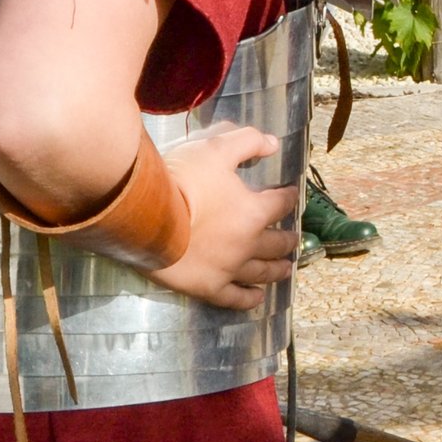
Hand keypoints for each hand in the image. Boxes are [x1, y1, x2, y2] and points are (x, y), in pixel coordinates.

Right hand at [144, 126, 300, 308]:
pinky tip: (258, 298)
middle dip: (288, 239)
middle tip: (294, 240)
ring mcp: (230, 269)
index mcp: (254, 211)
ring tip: (287, 269)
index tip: (291, 196)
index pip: (280, 203)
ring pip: (261, 272)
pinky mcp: (209, 287)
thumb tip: (273, 144)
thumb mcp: (215, 149)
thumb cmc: (182, 181)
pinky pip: (234, 298)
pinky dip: (249, 299)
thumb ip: (247, 142)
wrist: (147, 218)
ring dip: (277, 270)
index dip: (288, 197)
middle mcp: (248, 243)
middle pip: (277, 243)